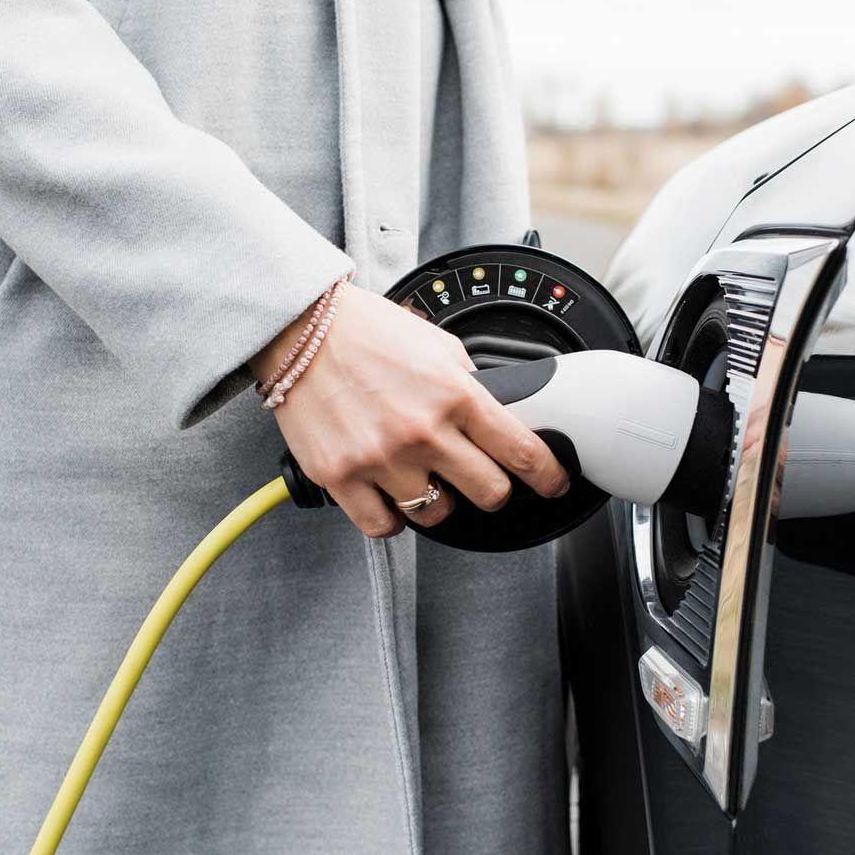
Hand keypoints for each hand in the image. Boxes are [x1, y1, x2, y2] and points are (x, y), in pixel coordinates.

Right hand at [253, 283, 570, 537]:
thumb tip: (491, 412)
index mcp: (455, 394)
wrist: (301, 328)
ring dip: (438, 501)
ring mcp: (382, 458)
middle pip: (489, 492)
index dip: (547, 475)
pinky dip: (392, 518)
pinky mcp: (342, 476)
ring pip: (437, 513)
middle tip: (479, 478)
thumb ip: (466, 383)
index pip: (521, 450)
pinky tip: (390, 496)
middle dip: (492, 488)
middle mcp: (423, 431)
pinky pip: (383, 525)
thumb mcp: (436, 343)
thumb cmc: (363, 330)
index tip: (552, 483)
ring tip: (422, 477)